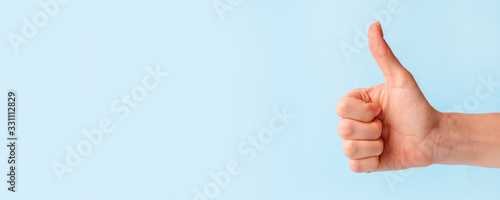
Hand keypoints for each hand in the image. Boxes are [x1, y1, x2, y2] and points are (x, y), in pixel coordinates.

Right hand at [336, 21, 443, 172]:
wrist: (433, 137)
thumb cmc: (417, 106)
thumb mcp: (400, 79)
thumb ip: (383, 55)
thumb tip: (374, 25)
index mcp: (357, 103)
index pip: (340, 108)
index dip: (363, 111)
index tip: (381, 109)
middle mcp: (354, 122)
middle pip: (342, 129)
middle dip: (371, 129)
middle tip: (386, 125)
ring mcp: (358, 143)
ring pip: (348, 149)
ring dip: (373, 146)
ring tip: (387, 140)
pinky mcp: (365, 163)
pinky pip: (354, 166)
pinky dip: (372, 161)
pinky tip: (384, 153)